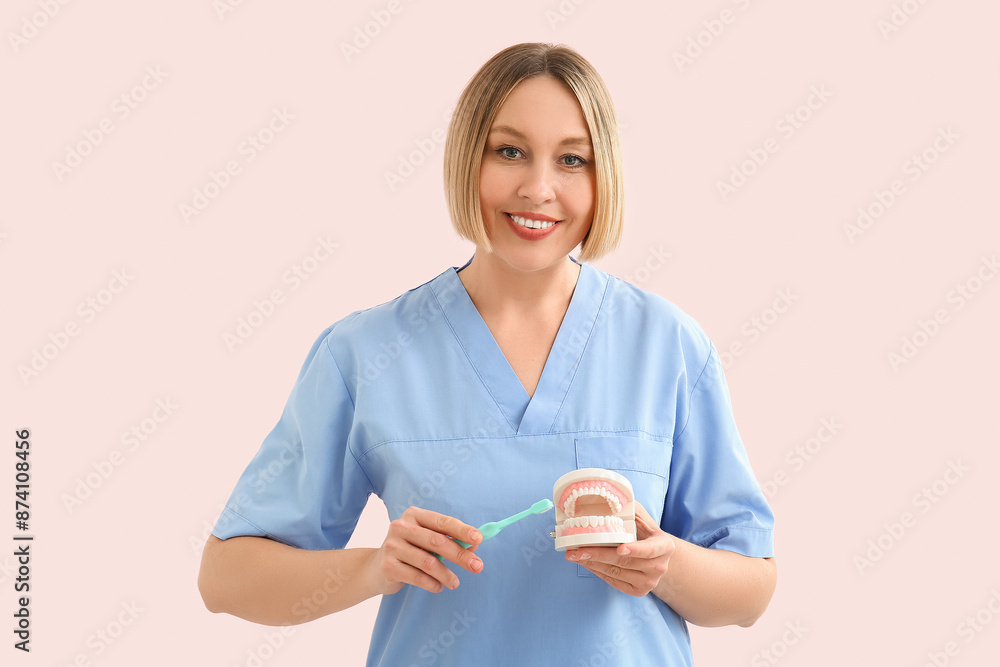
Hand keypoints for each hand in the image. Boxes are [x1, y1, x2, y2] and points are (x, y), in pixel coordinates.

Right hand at [367, 506, 483, 594]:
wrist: (375, 568)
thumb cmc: (410, 551)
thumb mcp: (427, 541)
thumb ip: (449, 540)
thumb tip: (474, 546)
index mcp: (414, 515)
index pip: (442, 521)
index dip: (462, 530)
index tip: (479, 539)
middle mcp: (401, 527)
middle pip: (437, 542)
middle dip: (460, 555)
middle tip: (477, 566)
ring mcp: (392, 546)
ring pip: (428, 562)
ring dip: (446, 574)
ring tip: (455, 583)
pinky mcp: (388, 565)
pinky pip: (417, 577)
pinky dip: (432, 584)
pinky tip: (439, 587)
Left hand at [564, 501, 674, 596]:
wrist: (657, 556)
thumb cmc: (645, 532)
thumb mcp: (642, 518)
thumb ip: (629, 509)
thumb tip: (608, 499)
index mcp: (664, 546)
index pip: (649, 549)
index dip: (634, 549)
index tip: (620, 549)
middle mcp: (659, 567)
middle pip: (625, 562)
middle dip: (599, 555)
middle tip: (578, 550)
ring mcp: (650, 582)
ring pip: (616, 572)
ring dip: (593, 563)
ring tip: (575, 555)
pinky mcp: (639, 591)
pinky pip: (614, 581)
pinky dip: (597, 571)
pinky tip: (585, 562)